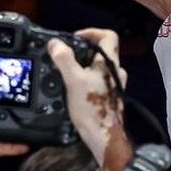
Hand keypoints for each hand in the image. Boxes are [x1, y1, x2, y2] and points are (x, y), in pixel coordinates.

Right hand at [48, 28, 127, 170]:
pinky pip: (97, 80)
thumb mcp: (74, 81)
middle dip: (83, 50)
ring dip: (83, 66)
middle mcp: (115, 71)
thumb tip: (55, 43)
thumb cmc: (92, 108)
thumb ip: (64, 60)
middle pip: (101, 51)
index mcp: (110, 62)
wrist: (103, 138)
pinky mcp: (109, 97)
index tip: (76, 38)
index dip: (92, 32)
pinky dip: (85, 79)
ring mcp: (114, 85)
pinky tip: (72, 88)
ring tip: (66, 72)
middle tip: (66, 55)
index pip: (109, 36)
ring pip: (98, 67)